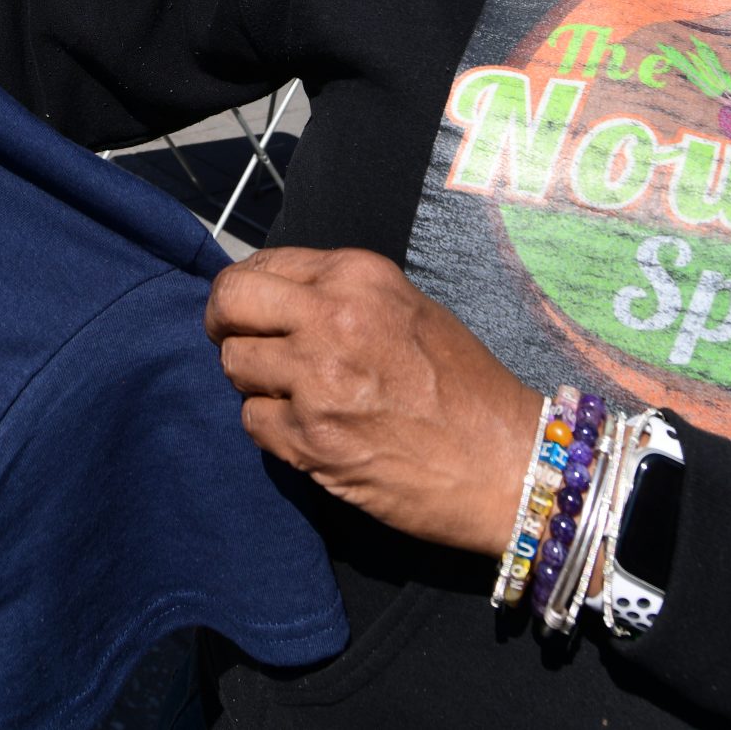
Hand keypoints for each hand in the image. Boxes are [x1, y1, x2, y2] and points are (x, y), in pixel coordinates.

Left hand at [206, 246, 543, 555]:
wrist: (506, 464)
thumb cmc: (466, 387)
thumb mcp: (408, 308)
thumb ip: (340, 295)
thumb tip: (274, 299)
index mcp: (358, 277)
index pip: (261, 266)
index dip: (246, 292)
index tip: (248, 312)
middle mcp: (332, 318)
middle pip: (229, 303)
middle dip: (223, 324)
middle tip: (235, 343)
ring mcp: (318, 381)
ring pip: (233, 366)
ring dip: (253, 382)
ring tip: (294, 395)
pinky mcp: (311, 440)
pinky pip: (252, 422)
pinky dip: (271, 429)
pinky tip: (309, 432)